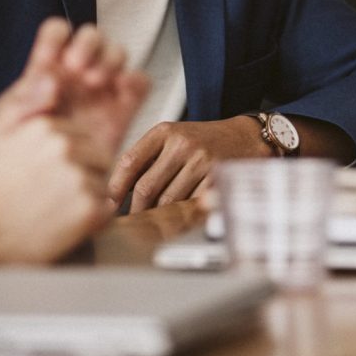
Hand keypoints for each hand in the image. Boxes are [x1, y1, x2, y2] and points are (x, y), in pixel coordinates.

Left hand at [0, 19, 148, 155]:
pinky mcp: (123, 108)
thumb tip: (52, 78)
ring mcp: (102, 89)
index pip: (57, 33)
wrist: (41, 194)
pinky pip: (139, 83)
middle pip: (92, 36)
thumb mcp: (8, 125)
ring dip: (109, 59)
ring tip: (96, 81)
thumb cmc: (17, 156)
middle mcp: (77, 73)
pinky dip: (135, 79)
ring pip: (117, 53)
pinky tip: (121, 89)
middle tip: (78, 67)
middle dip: (88, 45)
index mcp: (47, 68)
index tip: (55, 56)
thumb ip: (23, 100)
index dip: (59, 35)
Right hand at [0, 113, 115, 261]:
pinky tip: (64, 226)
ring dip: (87, 197)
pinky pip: (106, 210)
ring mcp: (77, 177)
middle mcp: (65, 146)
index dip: (67, 159)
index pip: (81, 137)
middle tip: (50, 196)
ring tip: (55, 211)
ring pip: (102, 182)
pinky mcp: (87, 209)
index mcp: (45, 126)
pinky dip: (93, 221)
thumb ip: (24, 104)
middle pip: (97, 157)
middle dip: (82, 173)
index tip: (43, 176)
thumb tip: (53, 80)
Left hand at [109, 116, 268, 212]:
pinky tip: (179, 218)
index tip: (109, 203)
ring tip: (154, 223)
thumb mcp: (174, 138)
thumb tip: (119, 192)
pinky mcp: (216, 179)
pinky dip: (181, 216)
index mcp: (165, 131)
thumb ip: (149, 159)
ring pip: (168, 201)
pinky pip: (189, 206)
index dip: (115, 187)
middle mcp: (182, 143)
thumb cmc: (205, 141)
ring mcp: (200, 161)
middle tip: (131, 222)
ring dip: (159, 216)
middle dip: (136, 210)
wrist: (245, 138)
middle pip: (146, 187)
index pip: (129, 161)